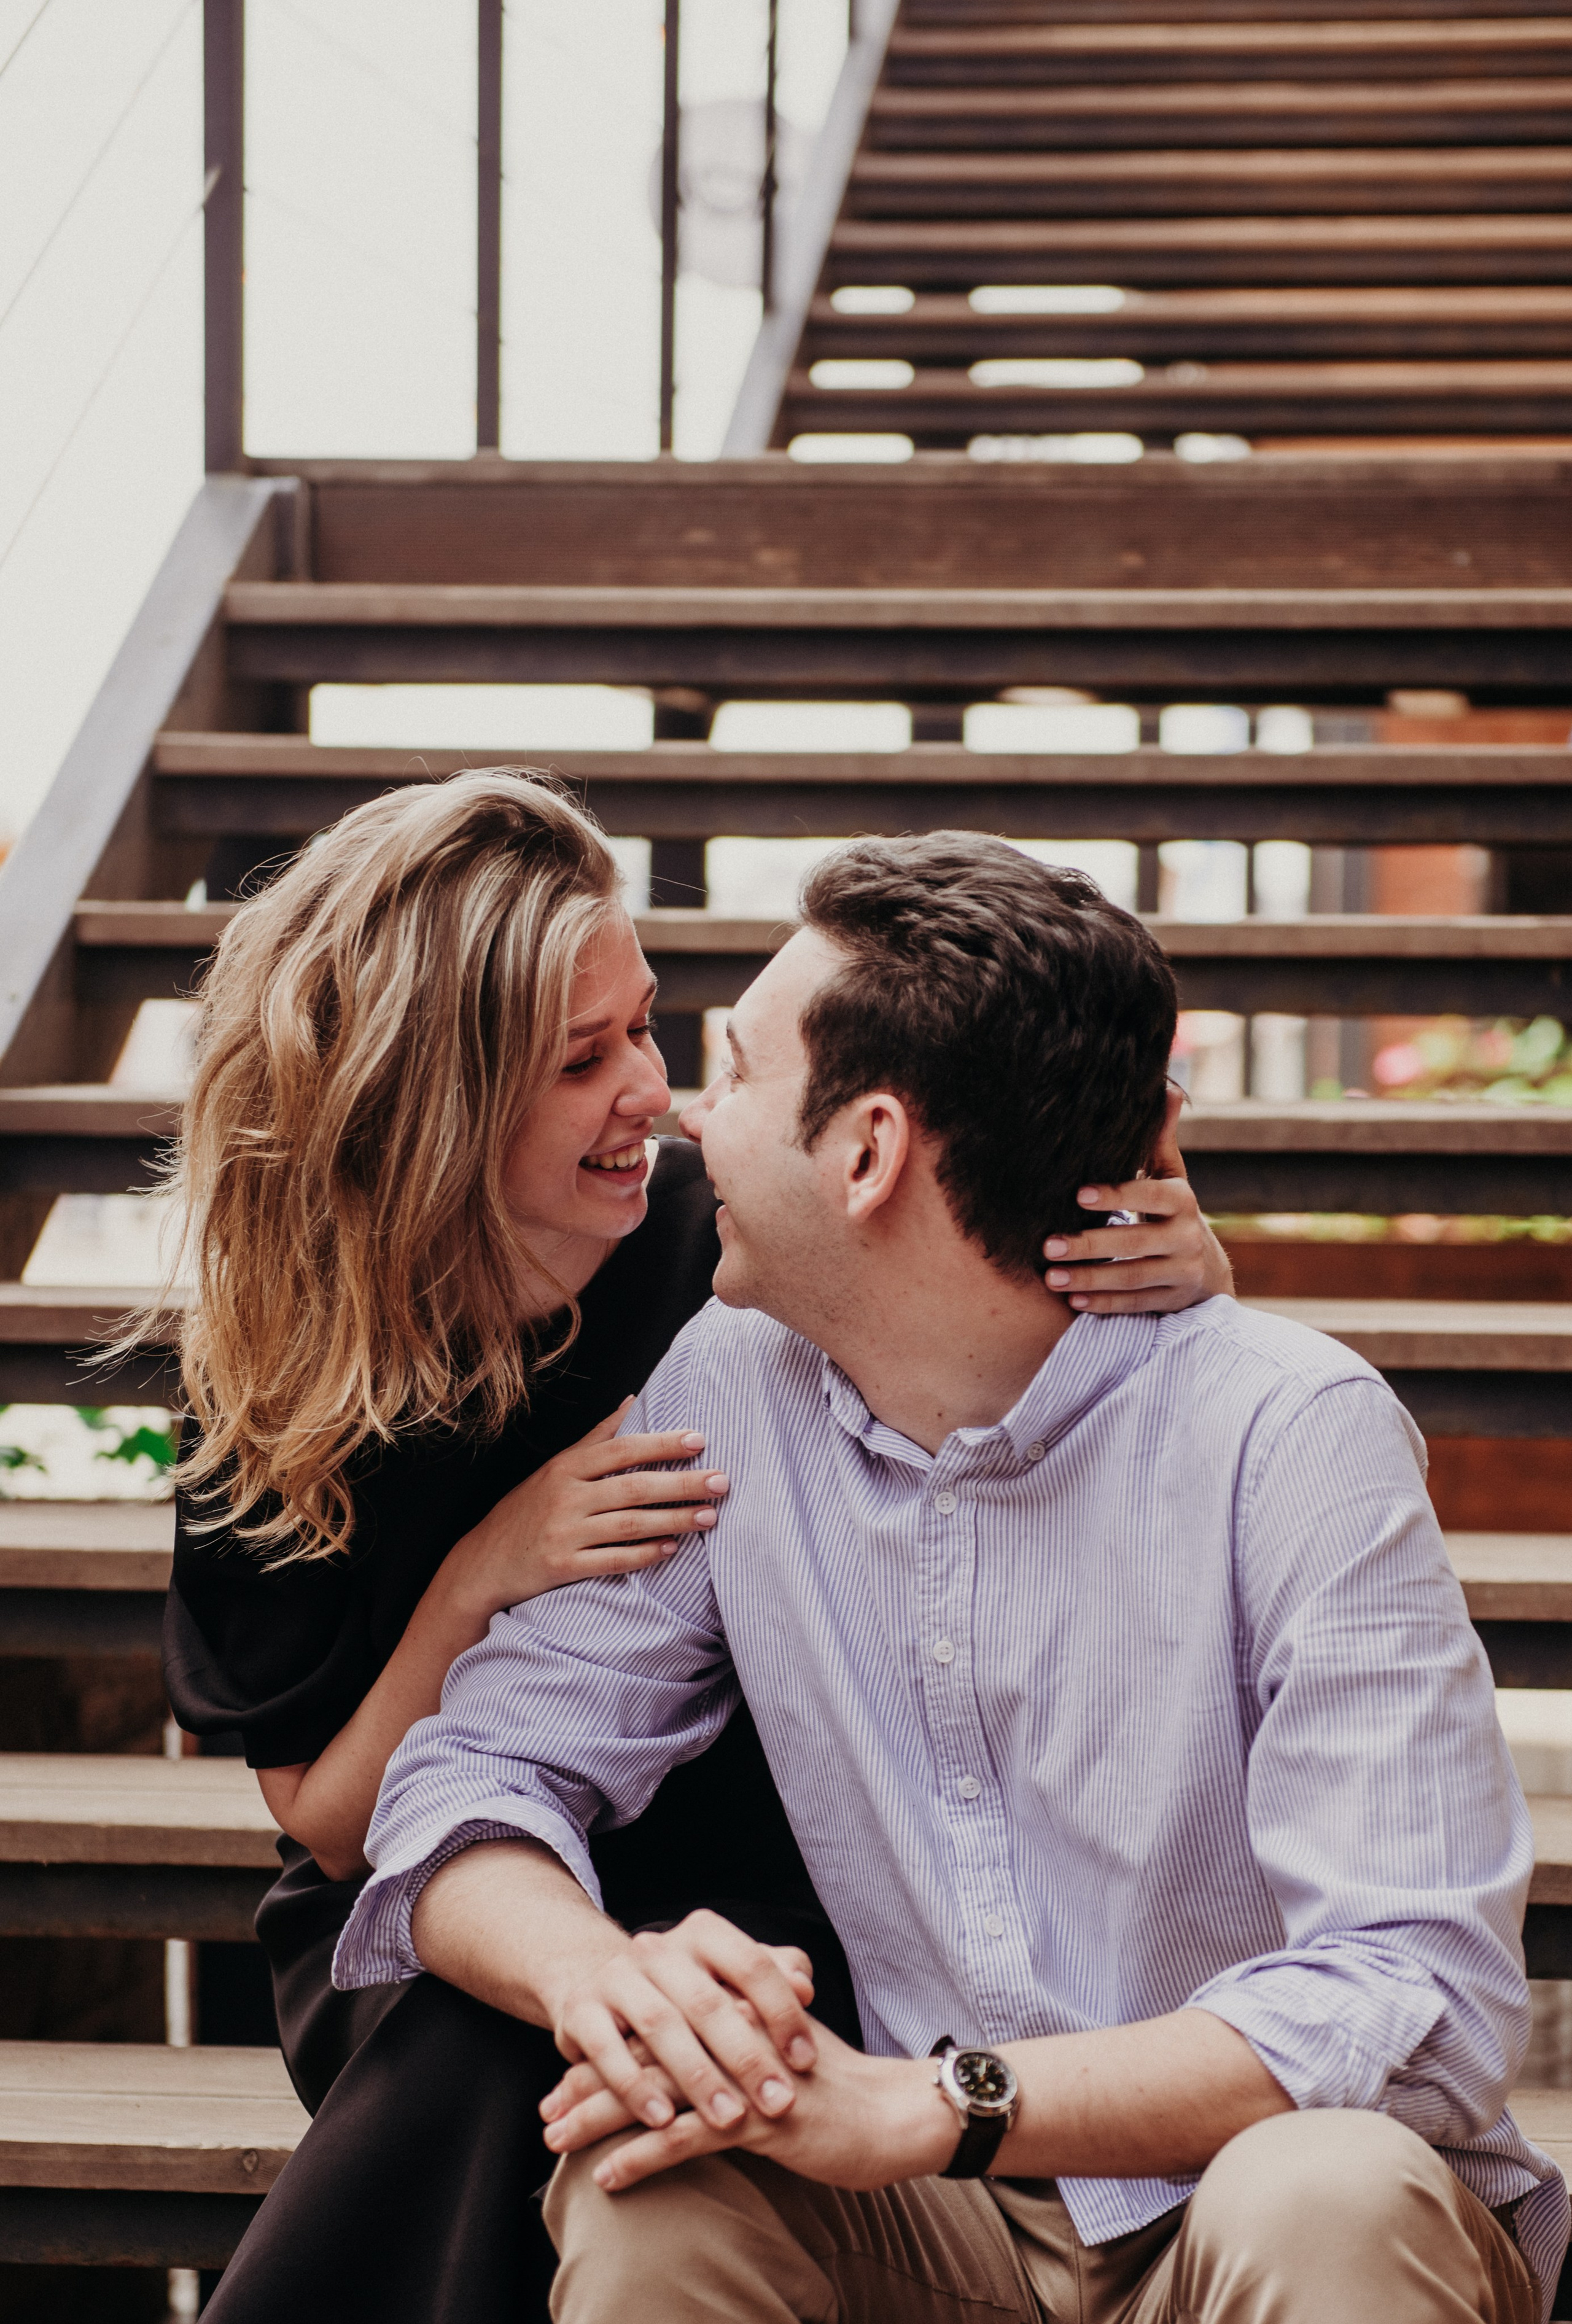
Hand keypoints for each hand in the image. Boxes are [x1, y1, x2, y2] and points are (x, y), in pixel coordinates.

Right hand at [449, 1403, 728, 1619]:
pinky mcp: (561, 1567)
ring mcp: (563, 1532)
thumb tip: (632, 1400)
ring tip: (709, 1517)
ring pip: (629, 1523)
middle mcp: (565, 1496)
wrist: (483, 1562)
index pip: (622, 1448)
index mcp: (566, 1467)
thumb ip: (596, 1438)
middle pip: (633, 1486)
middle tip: (722, 1481)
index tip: (700, 1440)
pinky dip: (643, 1554)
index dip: (661, 1443)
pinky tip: (671, 1550)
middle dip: (681, 1483)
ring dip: (673, 1520)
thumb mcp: (555, 1468)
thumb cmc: (528, 1509)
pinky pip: (611, 1560)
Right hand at [542, 1909, 820, 2143]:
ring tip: (729, 2120)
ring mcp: (615, 1977)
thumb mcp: (726, 1977)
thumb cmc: (684, 1991)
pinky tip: (662, 2121)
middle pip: (708, 2001)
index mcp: (701, 1934)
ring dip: (697, 2077)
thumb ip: (772, 1975)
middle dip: (746, 2057)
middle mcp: (657, 1948)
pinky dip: (636, 2087)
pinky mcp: (579, 2011)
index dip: (782, 2011)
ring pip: (661, 2026)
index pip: (751, 1965)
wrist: (598, 1983)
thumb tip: (805, 1985)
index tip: (807, 2061)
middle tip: (779, 2104)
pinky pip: (608, 2050)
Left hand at [546, 2018, 954, 2193]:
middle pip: (642, 2049)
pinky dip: (641, 2157)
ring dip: (598, 2117)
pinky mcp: (757, 2117)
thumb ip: (736, 2030)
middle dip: (588, 2081)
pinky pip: (685, 2138)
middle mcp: (732, 2030)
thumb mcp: (779, 2044)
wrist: (892, 2112)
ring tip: (557, 2140)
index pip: (654, 2019)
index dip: (607, 2045)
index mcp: (734, 2006)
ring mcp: (742, 2072)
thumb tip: (688, 2036)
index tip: (567, 2072)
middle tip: (547, 2110)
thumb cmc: (833, 2085)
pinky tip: (608, 2176)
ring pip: (654, 2090)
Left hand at [1044, 1090, 1232, 1316]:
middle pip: (1135, 1243)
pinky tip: (1074, 1303)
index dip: (1117, 1195)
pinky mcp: (1173, 1301)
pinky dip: (1105, 1305)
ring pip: (1132, 1278)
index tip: (1079, 1194)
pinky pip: (1136, 1304)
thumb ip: (1159, 1141)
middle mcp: (1187, 1237)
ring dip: (1090, 1280)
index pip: (1150, 1195)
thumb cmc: (1172, 1211)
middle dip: (1091, 1245)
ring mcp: (1182, 1272)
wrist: (1207, 1267)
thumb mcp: (1170, 1177)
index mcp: (1183, 1201)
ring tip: (1052, 1278)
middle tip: (1049, 1245)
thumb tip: (1167, 1087)